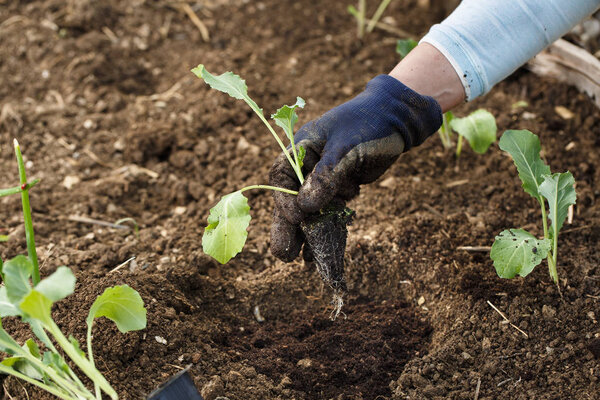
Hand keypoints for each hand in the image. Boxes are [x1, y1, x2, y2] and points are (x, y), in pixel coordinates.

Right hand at [269, 74, 441, 261]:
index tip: (296, 217)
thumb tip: (305, 207)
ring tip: (303, 261)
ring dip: (308, 234)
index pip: (282, 178)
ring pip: (310, 210)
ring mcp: (323, 178)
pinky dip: (327, 229)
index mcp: (301, 148)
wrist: (397, 119)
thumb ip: (325, 176)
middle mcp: (307, 165)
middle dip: (288, 226)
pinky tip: (322, 251)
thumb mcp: (345, 148)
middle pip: (291, 199)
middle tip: (284, 255)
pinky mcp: (340, 188)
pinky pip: (329, 212)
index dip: (284, 200)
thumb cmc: (368, 124)